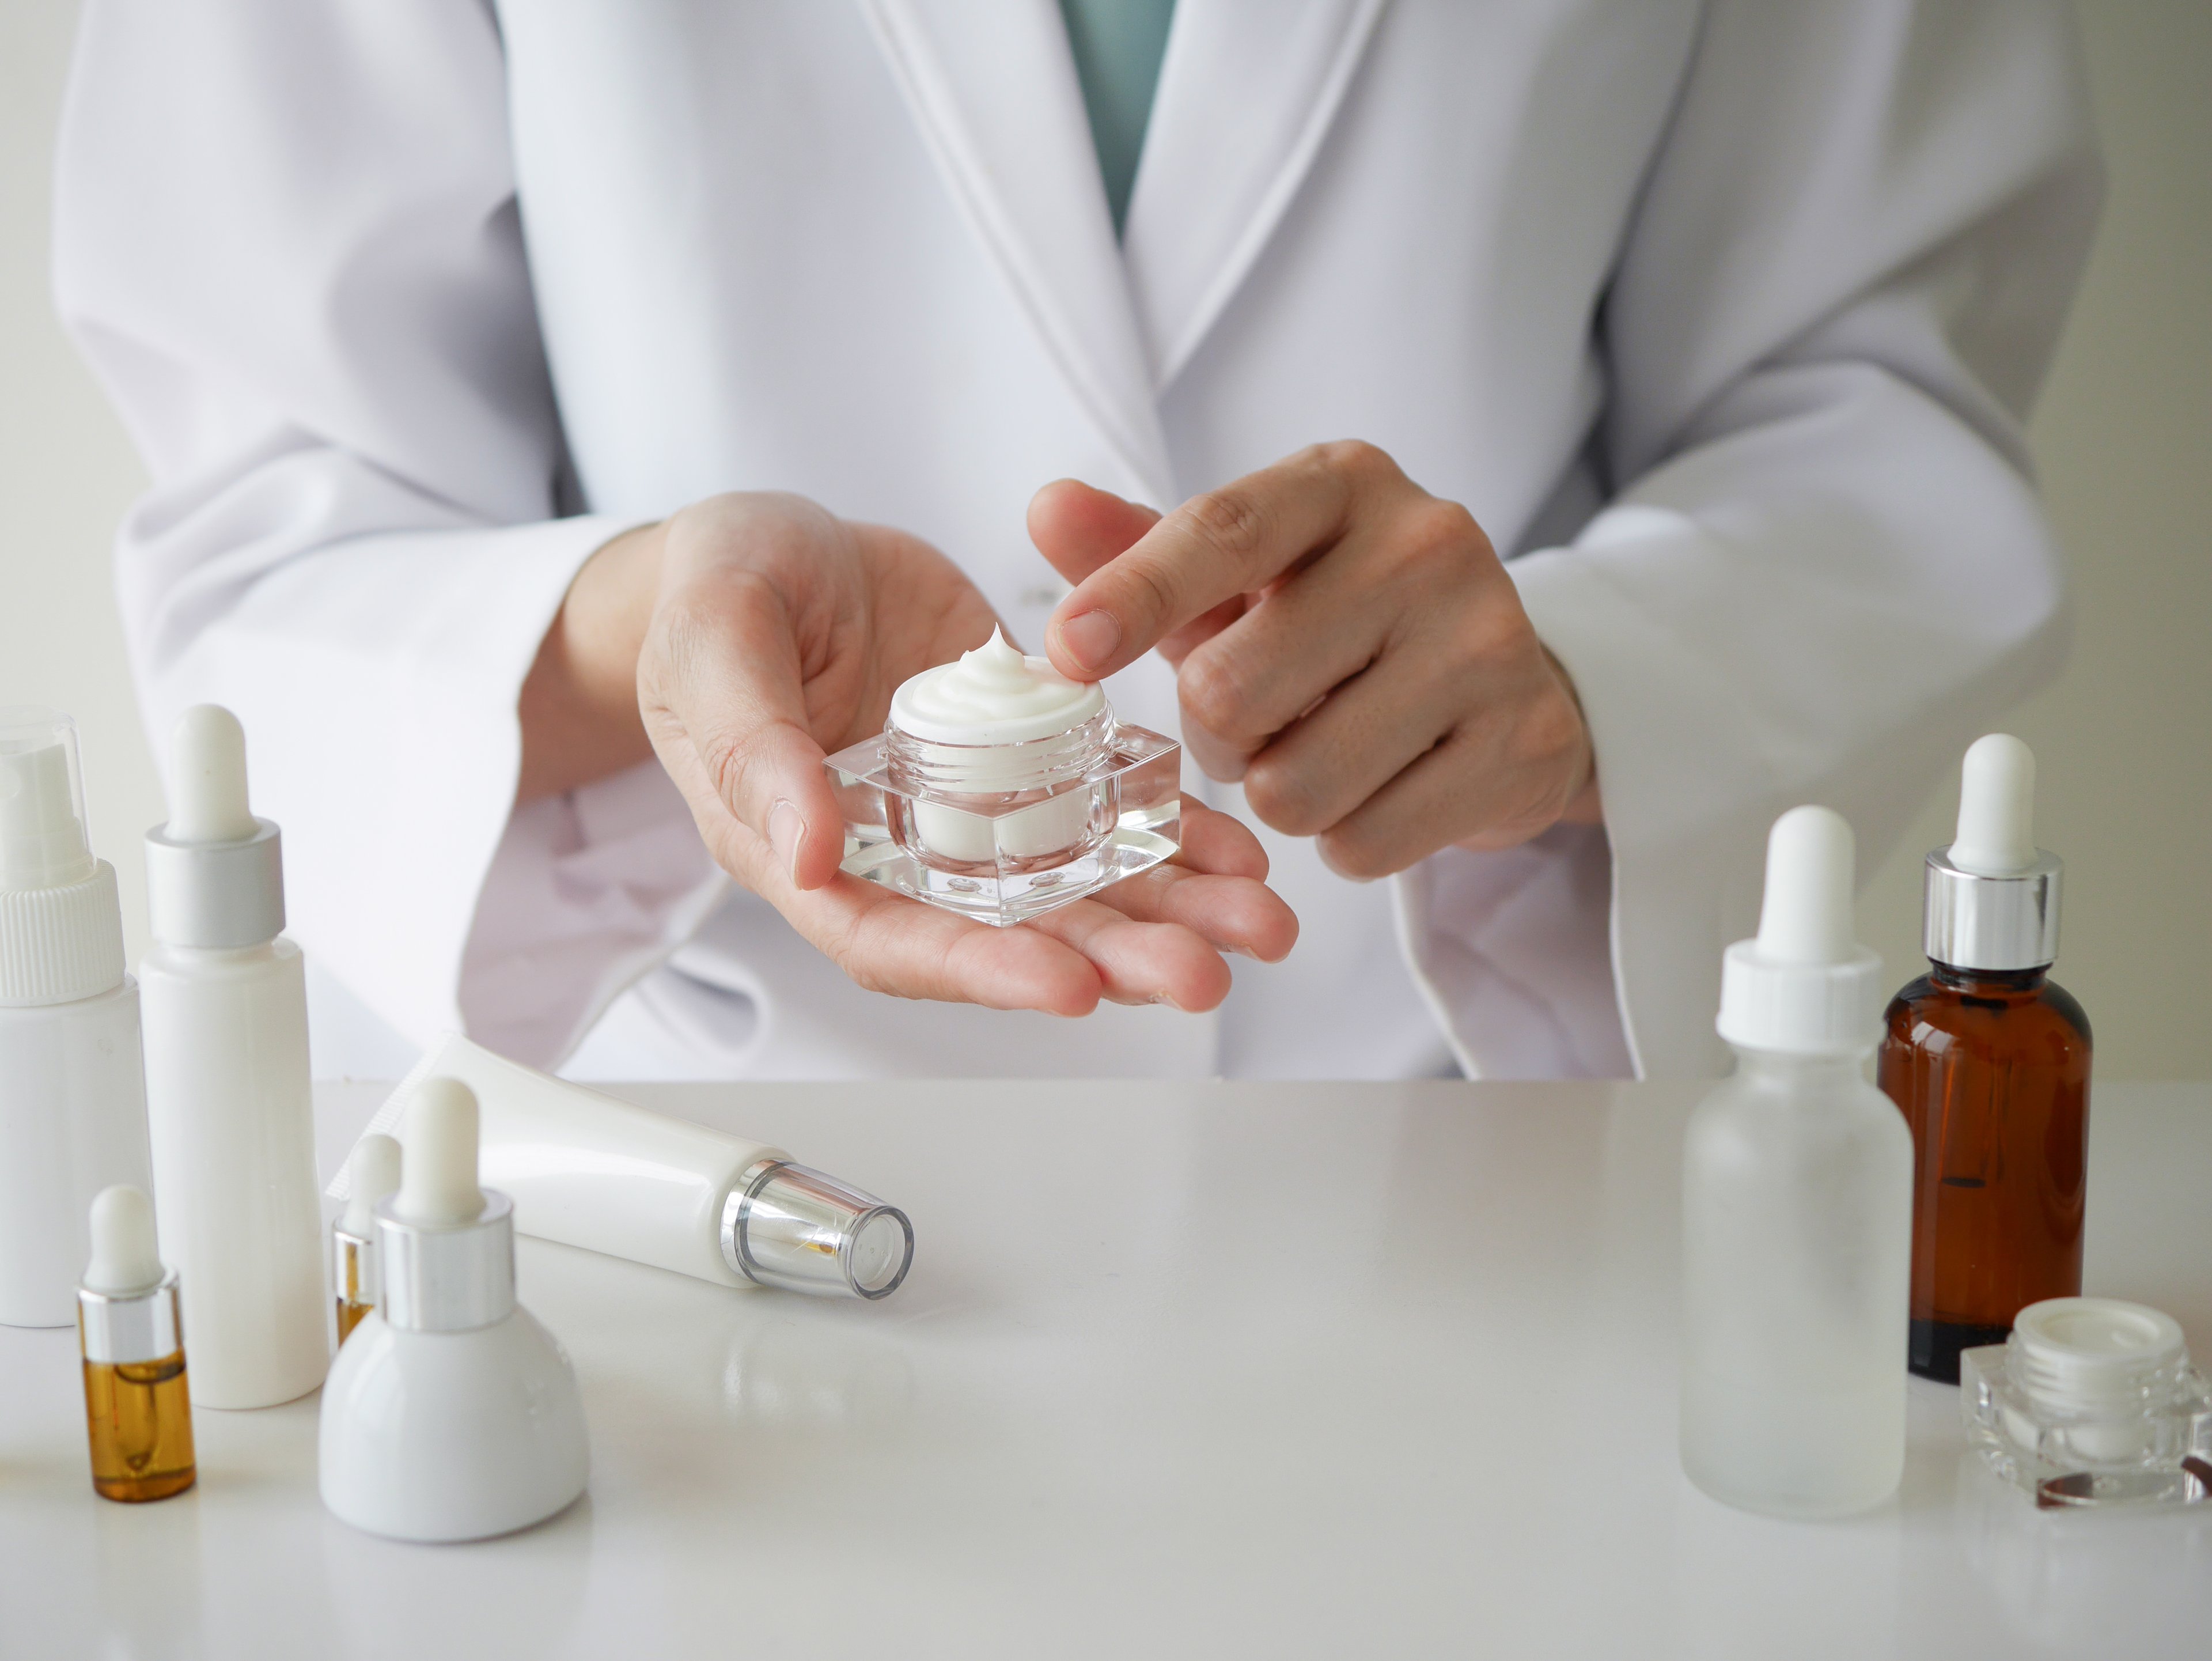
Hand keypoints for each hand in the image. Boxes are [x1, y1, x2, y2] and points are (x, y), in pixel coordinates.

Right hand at [526, 493, 1296, 1014]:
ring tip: (1259, 923)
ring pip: (1077, 886)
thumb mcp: (713, 644)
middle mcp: (901, 858)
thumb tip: (802, 855)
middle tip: (1208, 971)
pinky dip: (1173, 834)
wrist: (778, 550)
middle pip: (1012, 934)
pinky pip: (1105, 811)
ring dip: (1169, 911)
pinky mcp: (1026, 762)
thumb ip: (753, 748)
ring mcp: (970, 816)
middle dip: (1114, 958)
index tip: (1073, 985)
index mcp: (805, 855)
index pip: (896, 942)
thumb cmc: (715, 594)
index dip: (984, 971)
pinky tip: (1238, 849)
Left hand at [1031, 442, 1598, 878]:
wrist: (1505, 680)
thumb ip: (1140, 549)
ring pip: (1293, 786)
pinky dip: (1346, 840)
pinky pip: (1364, 843)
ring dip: (1275, 795)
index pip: (1221, 532)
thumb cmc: (1338, 620)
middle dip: (1215, 734)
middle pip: (1233, 689)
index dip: (1133, 595)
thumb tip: (1046, 509)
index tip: (1068, 651)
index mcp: (1345, 484)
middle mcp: (1428, 544)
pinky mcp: (1523, 743)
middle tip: (1254, 720)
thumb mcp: (1240, 574)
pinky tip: (1379, 789)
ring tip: (1317, 751)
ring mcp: (1489, 643)